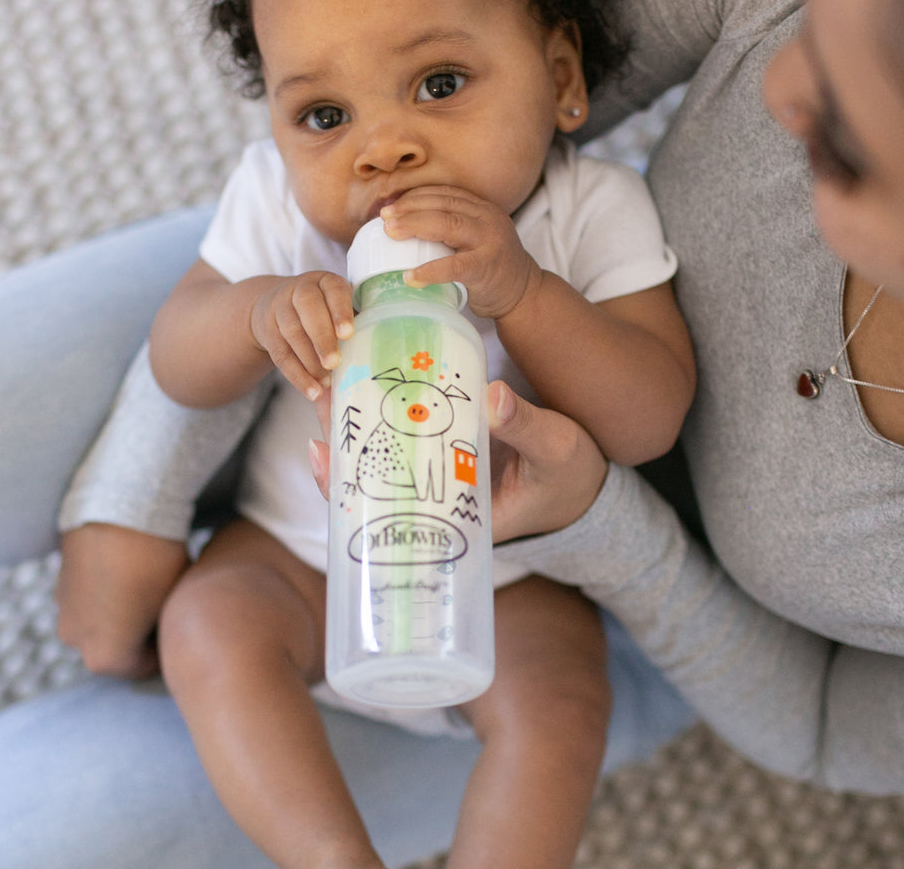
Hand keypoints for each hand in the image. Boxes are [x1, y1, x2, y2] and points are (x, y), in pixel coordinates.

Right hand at [56, 523, 188, 678]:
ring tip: (147, 584)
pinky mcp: (58, 584)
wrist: (120, 508)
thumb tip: (173, 628)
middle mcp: (77, 643)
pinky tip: (128, 571)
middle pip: (119, 648)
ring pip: (101, 623)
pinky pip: (88, 600)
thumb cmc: (157, 560)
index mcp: (106, 659)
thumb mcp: (174, 600)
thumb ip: (168, 628)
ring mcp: (63, 612)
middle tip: (167, 605)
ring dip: (121, 613)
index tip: (182, 623)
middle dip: (142, 633)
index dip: (168, 644)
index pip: (147, 666)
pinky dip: (106, 594)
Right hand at [250, 271, 354, 399]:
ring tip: (326, 382)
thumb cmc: (322, 310)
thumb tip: (373, 360)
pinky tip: (312, 390)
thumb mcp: (337, 308)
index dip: (340, 311)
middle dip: (322, 338)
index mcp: (325, 282)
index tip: (347, 334)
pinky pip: (281, 355)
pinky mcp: (268, 331)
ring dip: (310, 361)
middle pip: (308, 310)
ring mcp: (280, 309)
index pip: (333, 291)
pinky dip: (297, 376)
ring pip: (293, 333)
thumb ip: (354, 326)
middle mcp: (300, 290)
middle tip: (334, 363)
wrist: (275, 305)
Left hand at [305, 381, 606, 543]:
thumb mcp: (555, 450)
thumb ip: (525, 426)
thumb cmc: (571, 475)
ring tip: (330, 385)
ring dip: (359, 425)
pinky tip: (368, 383)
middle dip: (343, 446)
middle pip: (376, 482)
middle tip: (319, 399)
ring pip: (388, 458)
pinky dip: (389, 414)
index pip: (389, 514)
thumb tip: (492, 396)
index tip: (323, 454)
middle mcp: (441, 503)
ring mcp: (443, 477)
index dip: (349, 490)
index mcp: (459, 519)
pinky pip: (409, 439)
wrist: (584, 483)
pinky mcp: (450, 452)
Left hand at [381, 187, 541, 318]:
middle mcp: (487, 218)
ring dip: (415, 226)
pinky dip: (430, 270)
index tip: (390, 204)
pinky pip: (454, 266)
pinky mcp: (487, 268)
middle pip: (443, 205)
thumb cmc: (488, 266)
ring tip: (390, 233)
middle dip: (410, 208)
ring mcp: (489, 242)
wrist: (523, 292)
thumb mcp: (473, 237)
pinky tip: (410, 277)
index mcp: (481, 207)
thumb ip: (449, 227)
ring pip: (448, 225)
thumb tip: (400, 224)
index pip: (444, 193)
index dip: (414, 195)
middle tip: (384, 217)